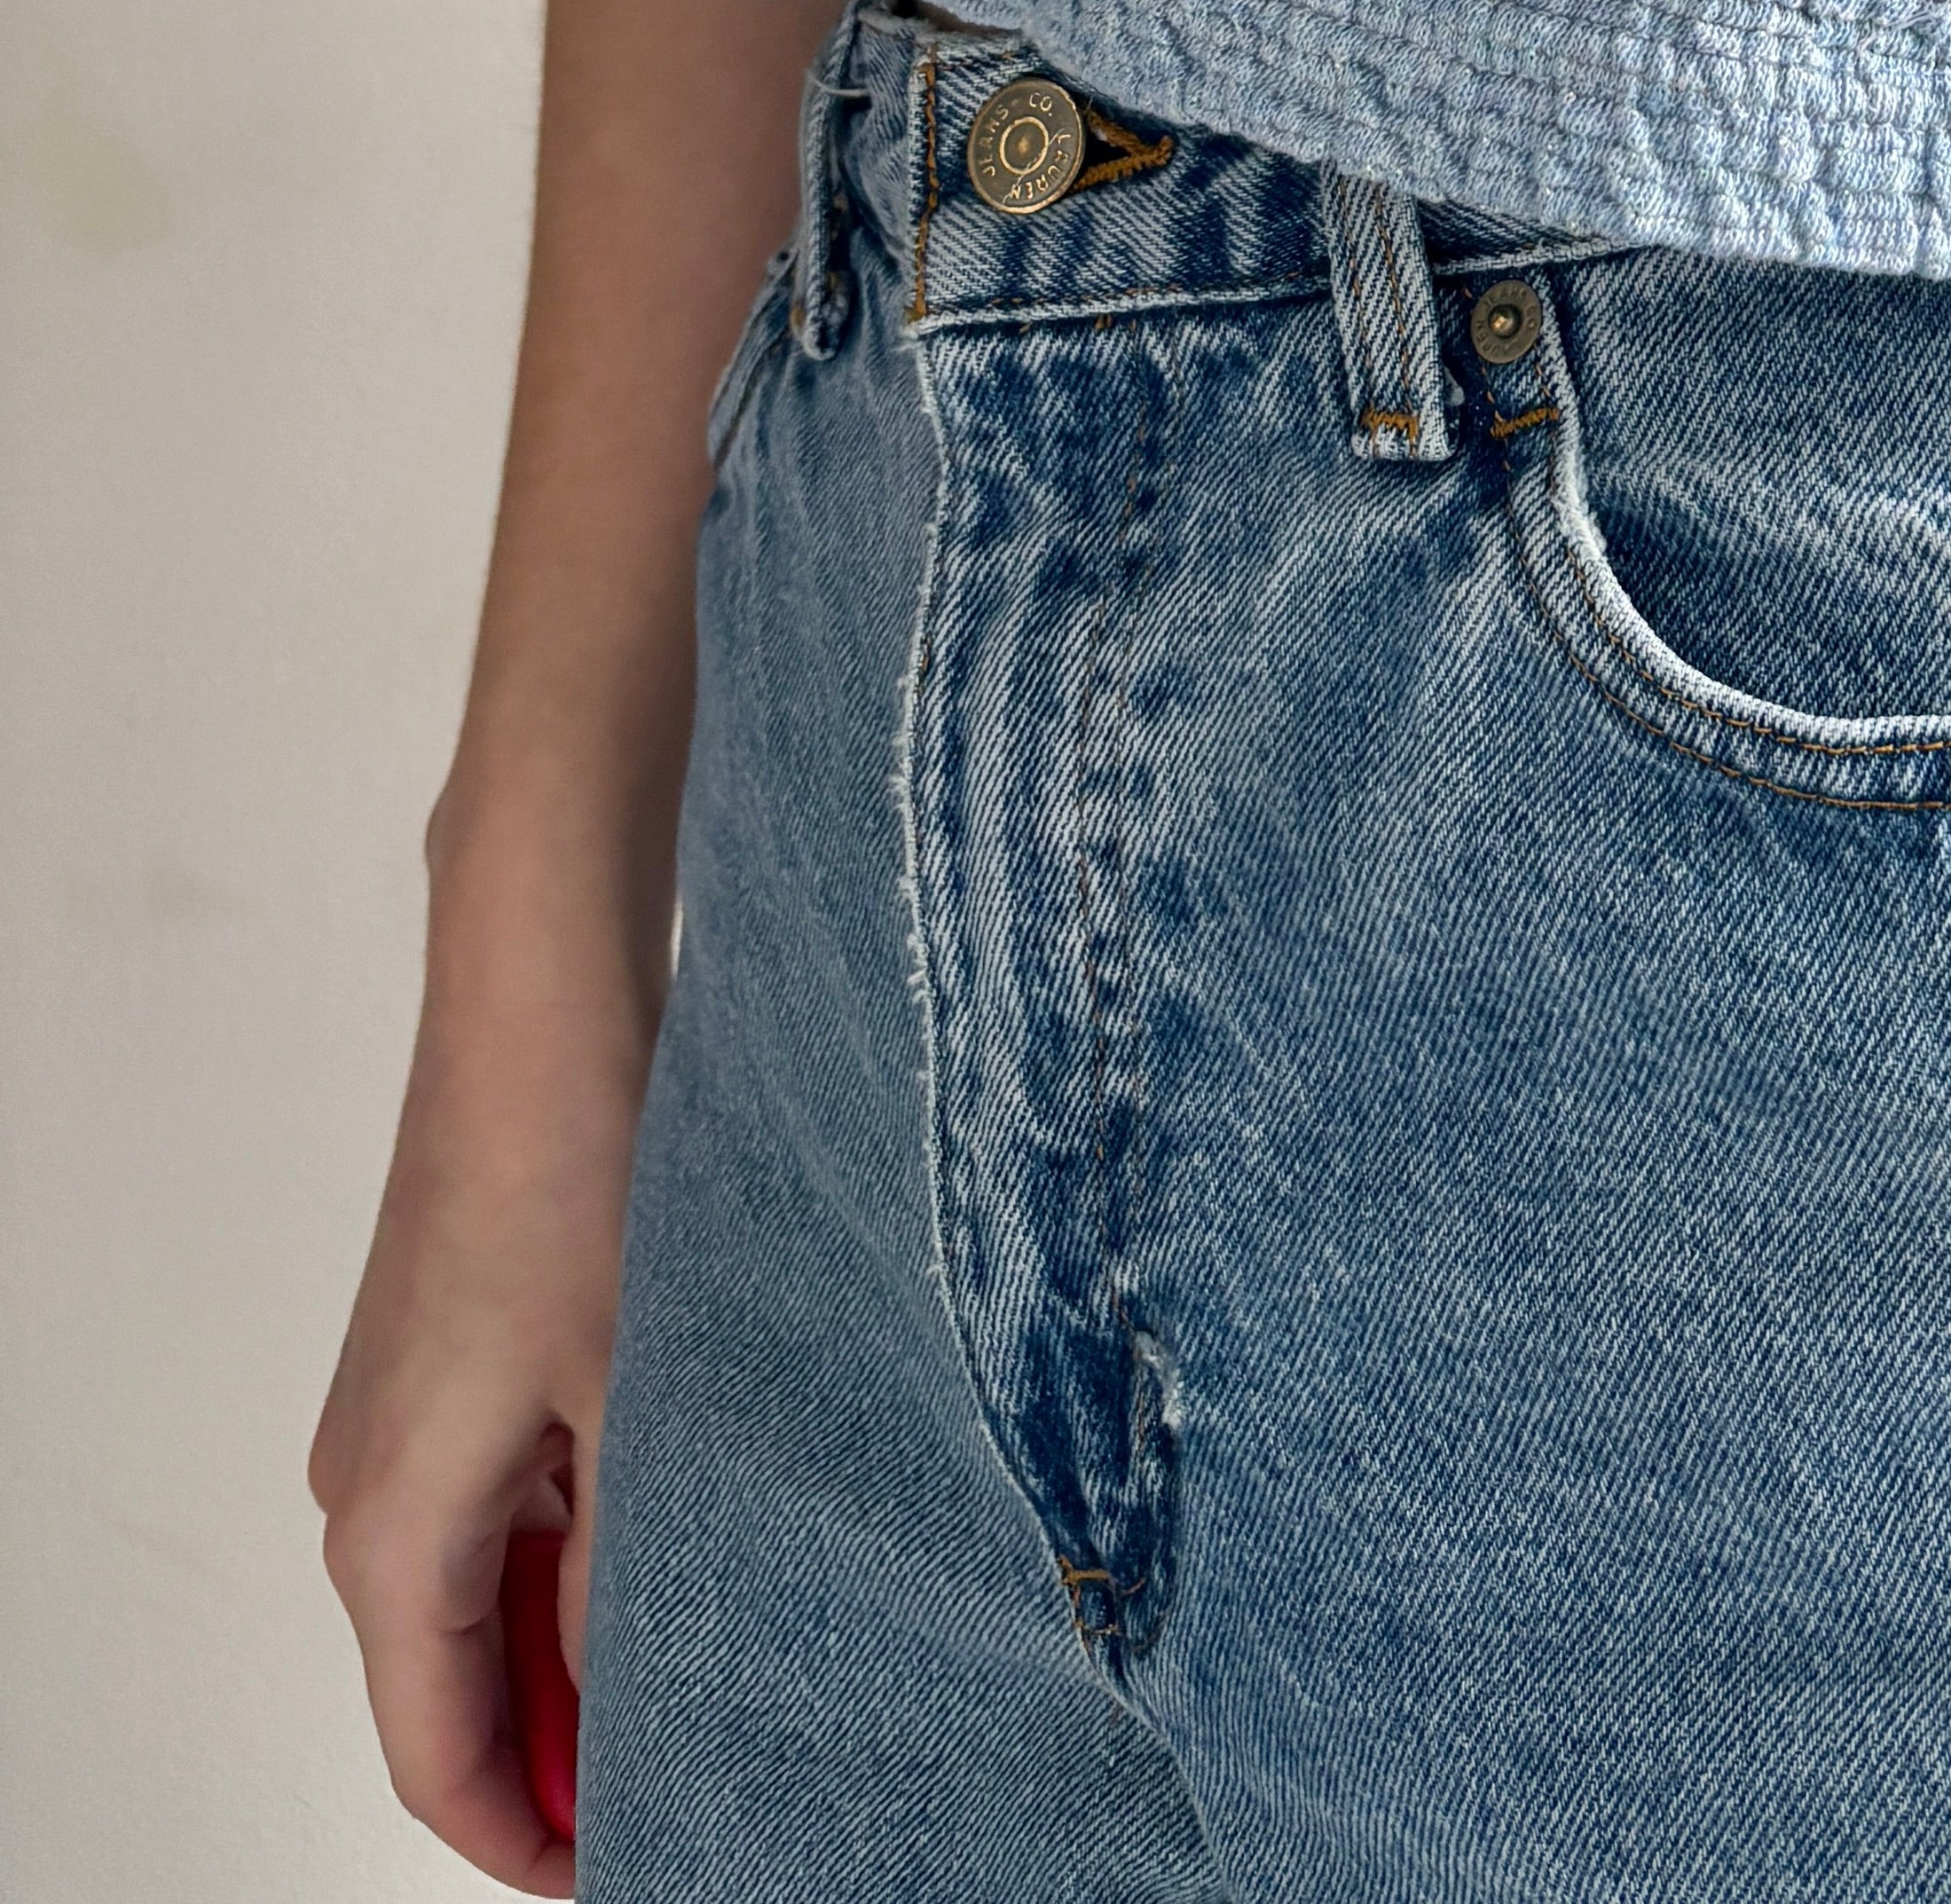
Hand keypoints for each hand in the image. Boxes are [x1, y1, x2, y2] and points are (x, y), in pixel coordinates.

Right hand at [308, 929, 654, 1890]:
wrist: (539, 1000)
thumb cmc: (582, 1175)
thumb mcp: (633, 1399)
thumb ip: (626, 1573)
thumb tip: (636, 1704)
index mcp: (390, 1532)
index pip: (437, 1762)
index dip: (532, 1842)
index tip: (638, 1870)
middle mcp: (367, 1496)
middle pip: (453, 1688)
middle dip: (569, 1749)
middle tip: (712, 1769)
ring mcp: (398, 1428)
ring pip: (480, 1596)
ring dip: (578, 1641)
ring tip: (717, 1665)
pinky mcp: (441, 1369)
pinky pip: (496, 1511)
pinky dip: (570, 1553)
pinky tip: (675, 1543)